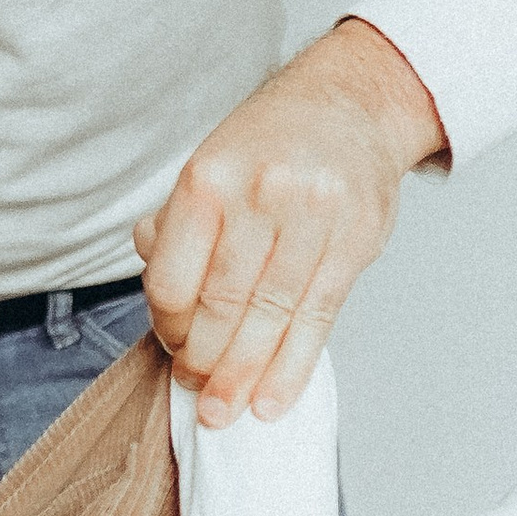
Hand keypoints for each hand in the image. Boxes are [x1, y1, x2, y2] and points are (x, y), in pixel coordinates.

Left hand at [137, 20, 445, 426]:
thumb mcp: (210, 164)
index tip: (172, 347)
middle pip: (222, 303)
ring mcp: (315, 216)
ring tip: (226, 410)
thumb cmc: (270, 144)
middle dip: (204, 360)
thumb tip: (160, 295)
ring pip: (270, 317)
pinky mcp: (356, 240)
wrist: (351, 104)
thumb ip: (177, 227)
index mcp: (209, 177)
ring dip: (244, 375)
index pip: (174, 277)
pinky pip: (318, 318)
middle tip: (198, 391)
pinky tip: (272, 399)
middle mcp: (262, 193)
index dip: (168, 326)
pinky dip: (292, 367)